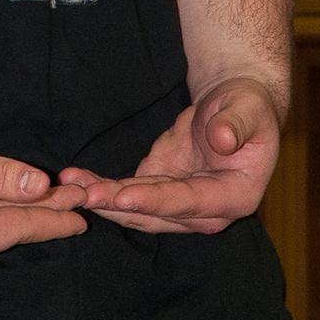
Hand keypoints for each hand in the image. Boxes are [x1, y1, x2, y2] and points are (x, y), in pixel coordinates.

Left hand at [58, 77, 281, 234]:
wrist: (234, 107)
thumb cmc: (247, 106)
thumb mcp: (248, 108)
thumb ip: (237, 124)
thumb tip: (223, 139)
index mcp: (235, 196)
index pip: (190, 203)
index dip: (157, 201)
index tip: (125, 198)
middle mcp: (206, 211)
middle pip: (158, 213)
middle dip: (120, 205)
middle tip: (85, 196)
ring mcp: (180, 203)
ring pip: (138, 209)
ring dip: (105, 199)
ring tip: (71, 187)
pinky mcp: (159, 188)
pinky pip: (129, 192)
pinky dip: (103, 188)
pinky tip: (77, 181)